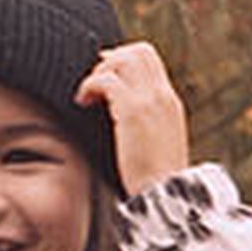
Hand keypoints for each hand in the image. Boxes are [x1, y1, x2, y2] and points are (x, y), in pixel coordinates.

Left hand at [77, 42, 192, 194]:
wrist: (167, 199)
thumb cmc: (155, 181)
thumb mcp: (156, 145)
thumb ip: (144, 123)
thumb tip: (119, 111)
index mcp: (170, 103)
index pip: (150, 59)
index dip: (123, 60)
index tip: (104, 77)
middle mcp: (163, 96)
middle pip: (138, 51)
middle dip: (111, 60)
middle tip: (93, 84)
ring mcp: (150, 102)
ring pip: (124, 59)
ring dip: (99, 71)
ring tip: (87, 96)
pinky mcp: (134, 113)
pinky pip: (107, 80)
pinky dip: (89, 85)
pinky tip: (82, 103)